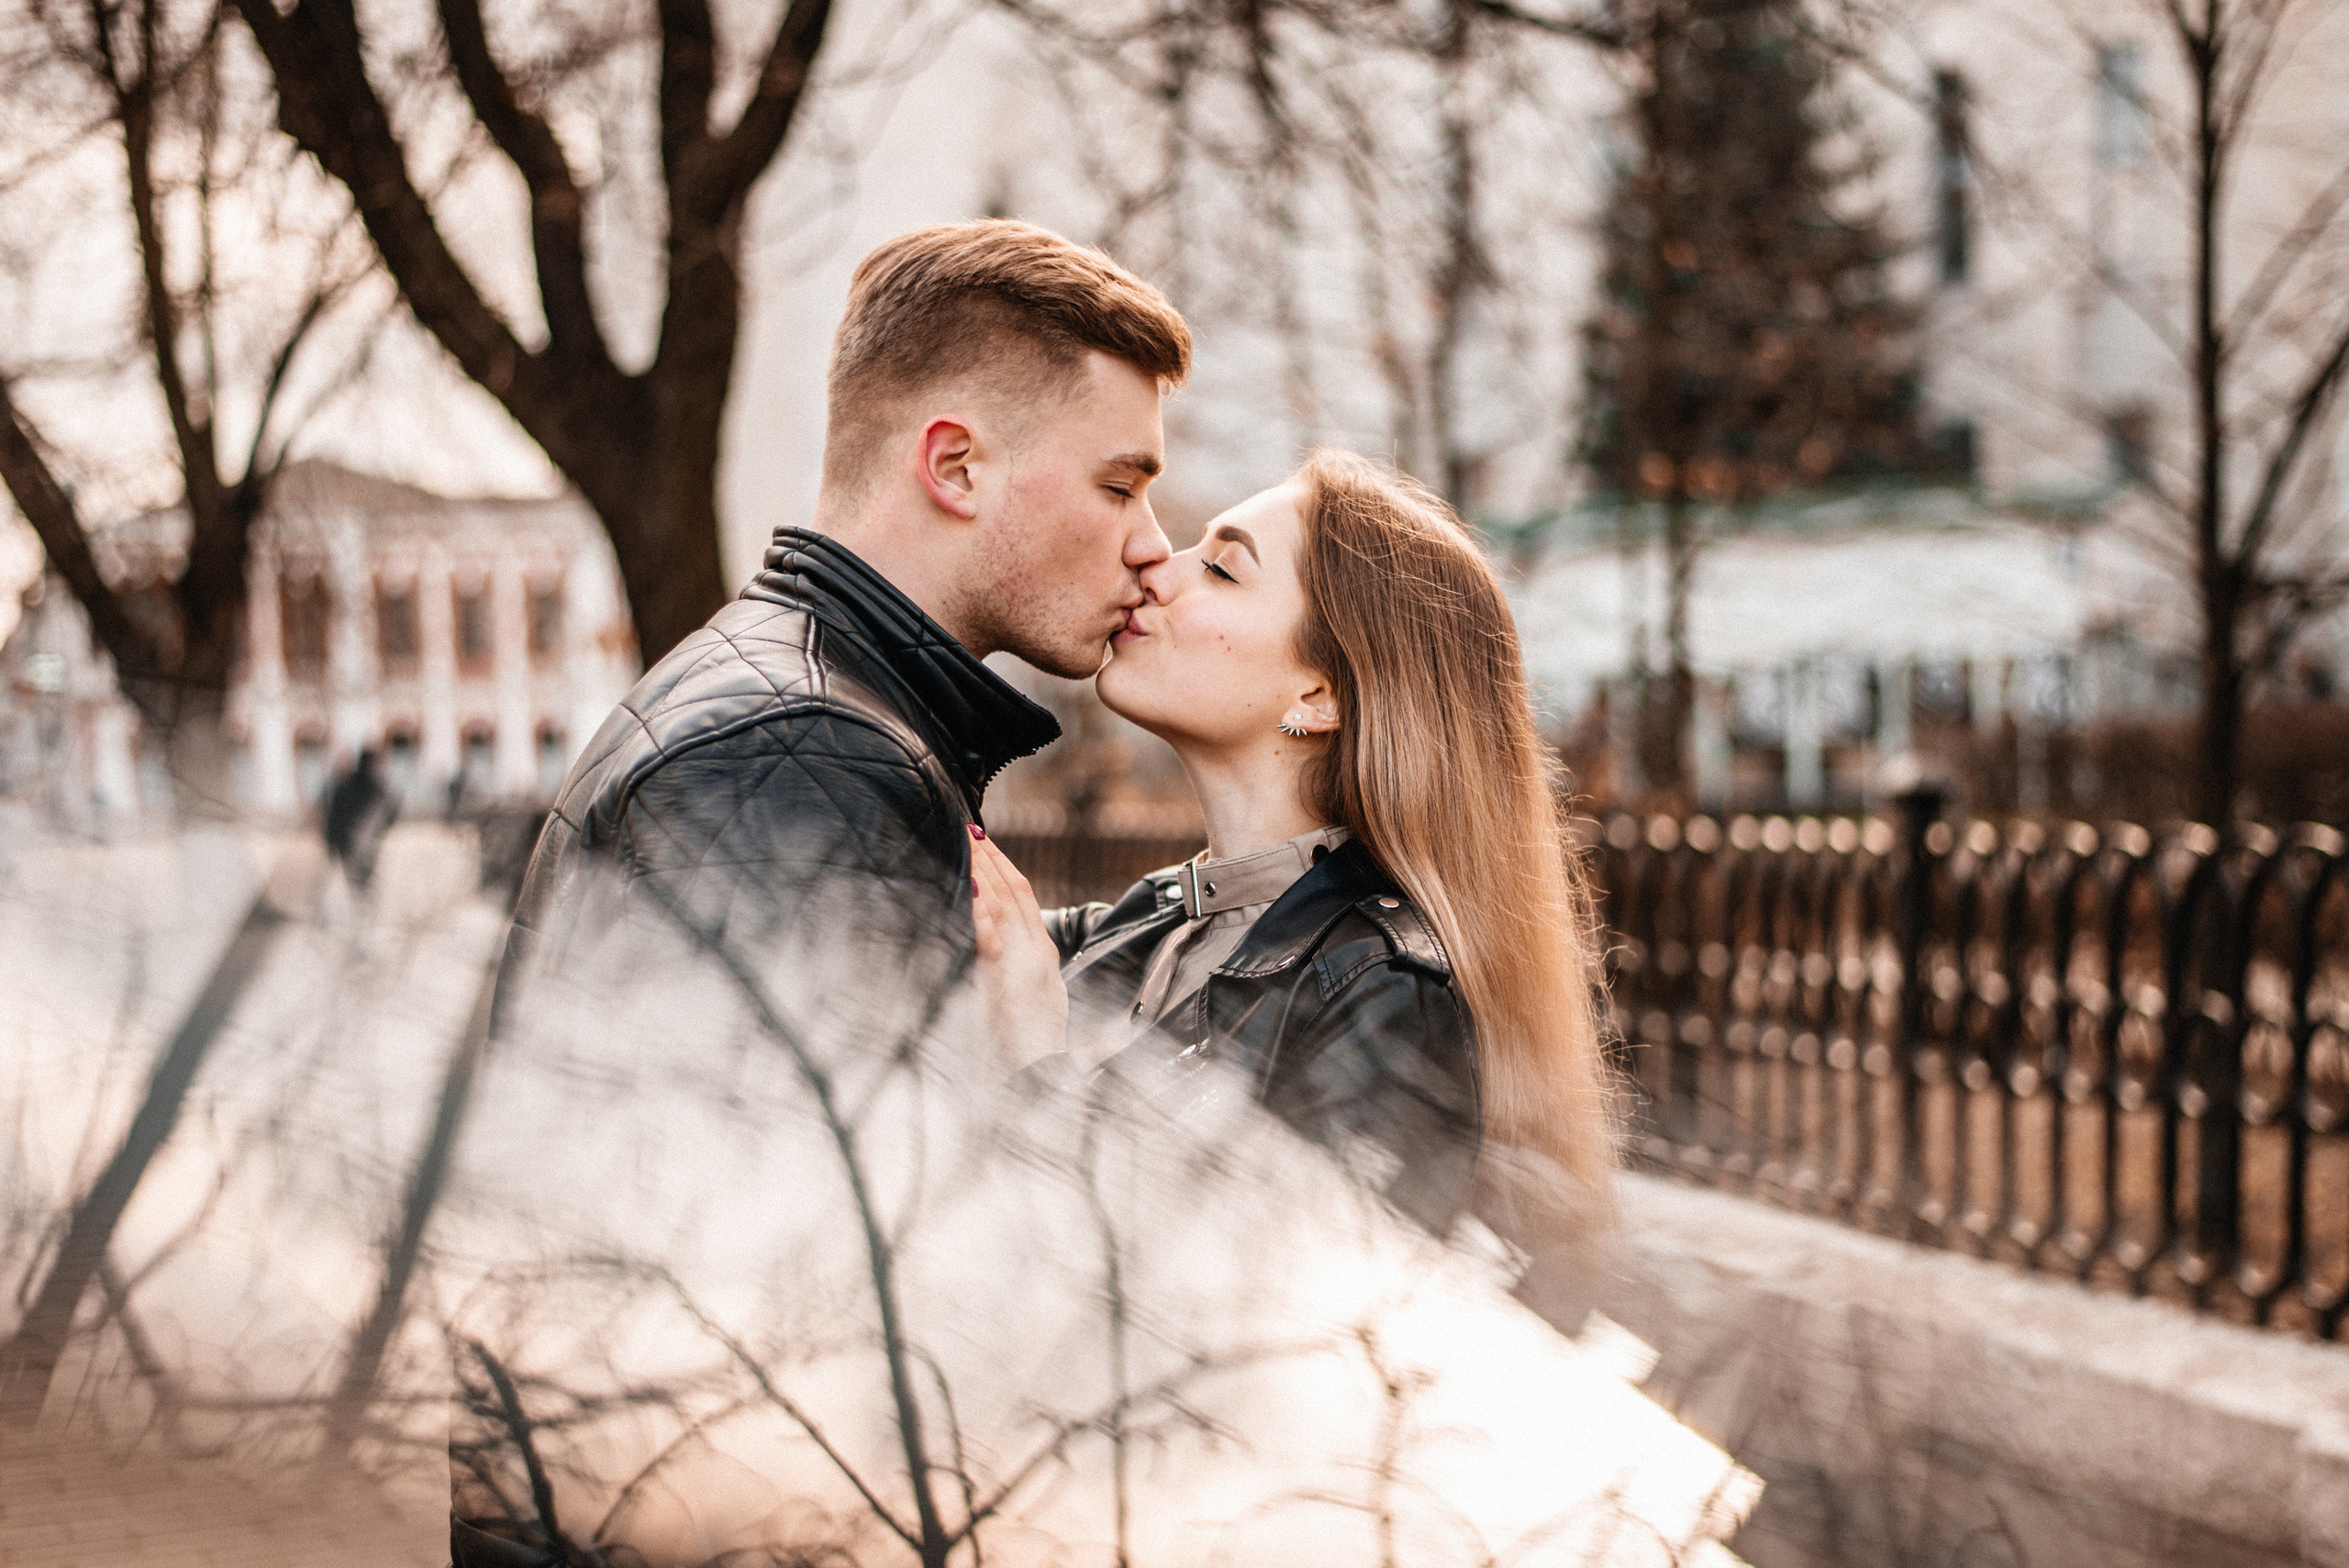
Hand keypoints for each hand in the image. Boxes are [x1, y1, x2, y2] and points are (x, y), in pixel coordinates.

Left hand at [969, 829, 1068, 1070]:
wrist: (1039, 1082)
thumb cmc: (1027, 1045)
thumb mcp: (1026, 998)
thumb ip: (1012, 962)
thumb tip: (988, 930)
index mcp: (1042, 955)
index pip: (1023, 893)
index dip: (1003, 862)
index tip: (982, 837)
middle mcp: (1038, 955)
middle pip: (1013, 892)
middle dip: (988, 857)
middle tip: (963, 827)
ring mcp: (1025, 971)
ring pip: (1002, 909)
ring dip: (980, 874)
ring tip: (961, 846)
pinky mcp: (1006, 989)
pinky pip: (992, 946)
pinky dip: (981, 918)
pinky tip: (968, 895)